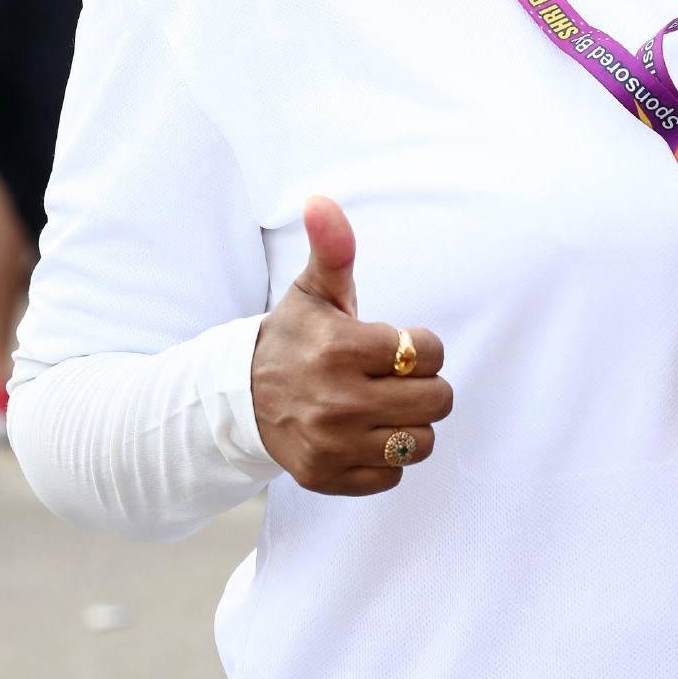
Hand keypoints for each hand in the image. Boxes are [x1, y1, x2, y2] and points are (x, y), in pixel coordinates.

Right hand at [250, 197, 452, 494]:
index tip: (397, 345)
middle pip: (436, 400)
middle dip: (423, 384)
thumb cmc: (294, 336)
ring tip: (385, 406)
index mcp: (339, 348)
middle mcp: (336, 401)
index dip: (421, 346)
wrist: (241, 396)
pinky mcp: (326, 477)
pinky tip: (365, 433)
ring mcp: (331, 445)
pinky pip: (394, 475)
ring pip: (422, 441)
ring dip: (412, 423)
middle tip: (396, 377)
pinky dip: (388, 456)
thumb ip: (332, 247)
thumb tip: (321, 201)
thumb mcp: (313, 289)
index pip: (427, 352)